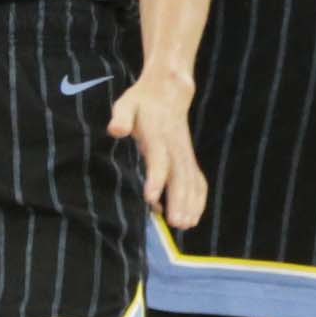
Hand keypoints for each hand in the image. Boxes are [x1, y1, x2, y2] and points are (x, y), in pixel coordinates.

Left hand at [109, 74, 208, 232]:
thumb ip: (122, 117)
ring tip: (185, 225)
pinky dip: (199, 199)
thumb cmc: (141, 102)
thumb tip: (116, 129)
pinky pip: (198, 180)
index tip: (151, 198)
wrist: (168, 91)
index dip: (156, 179)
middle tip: (176, 223)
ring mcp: (185, 154)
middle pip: (179, 176)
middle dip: (179, 200)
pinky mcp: (189, 159)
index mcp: (157, 136)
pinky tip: (193, 218)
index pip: (158, 160)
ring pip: (191, 181)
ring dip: (191, 204)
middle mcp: (175, 147)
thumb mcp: (126, 104)